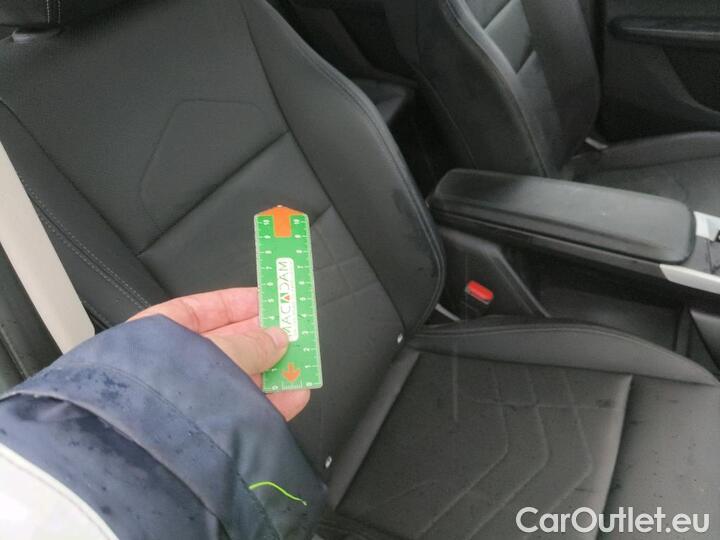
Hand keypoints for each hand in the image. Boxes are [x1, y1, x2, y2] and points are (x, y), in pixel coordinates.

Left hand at [129, 288, 309, 420]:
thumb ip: (252, 343)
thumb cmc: (171, 389)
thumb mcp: (219, 352)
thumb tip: (278, 337)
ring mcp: (190, 402)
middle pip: (225, 345)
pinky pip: (244, 411)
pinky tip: (296, 394)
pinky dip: (271, 402)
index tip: (267, 300)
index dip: (236, 303)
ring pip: (237, 379)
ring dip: (272, 370)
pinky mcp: (209, 432)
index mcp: (160, 337)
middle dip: (261, 339)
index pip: (200, 311)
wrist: (152, 451)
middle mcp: (172, 368)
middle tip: (292, 332)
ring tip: (301, 362)